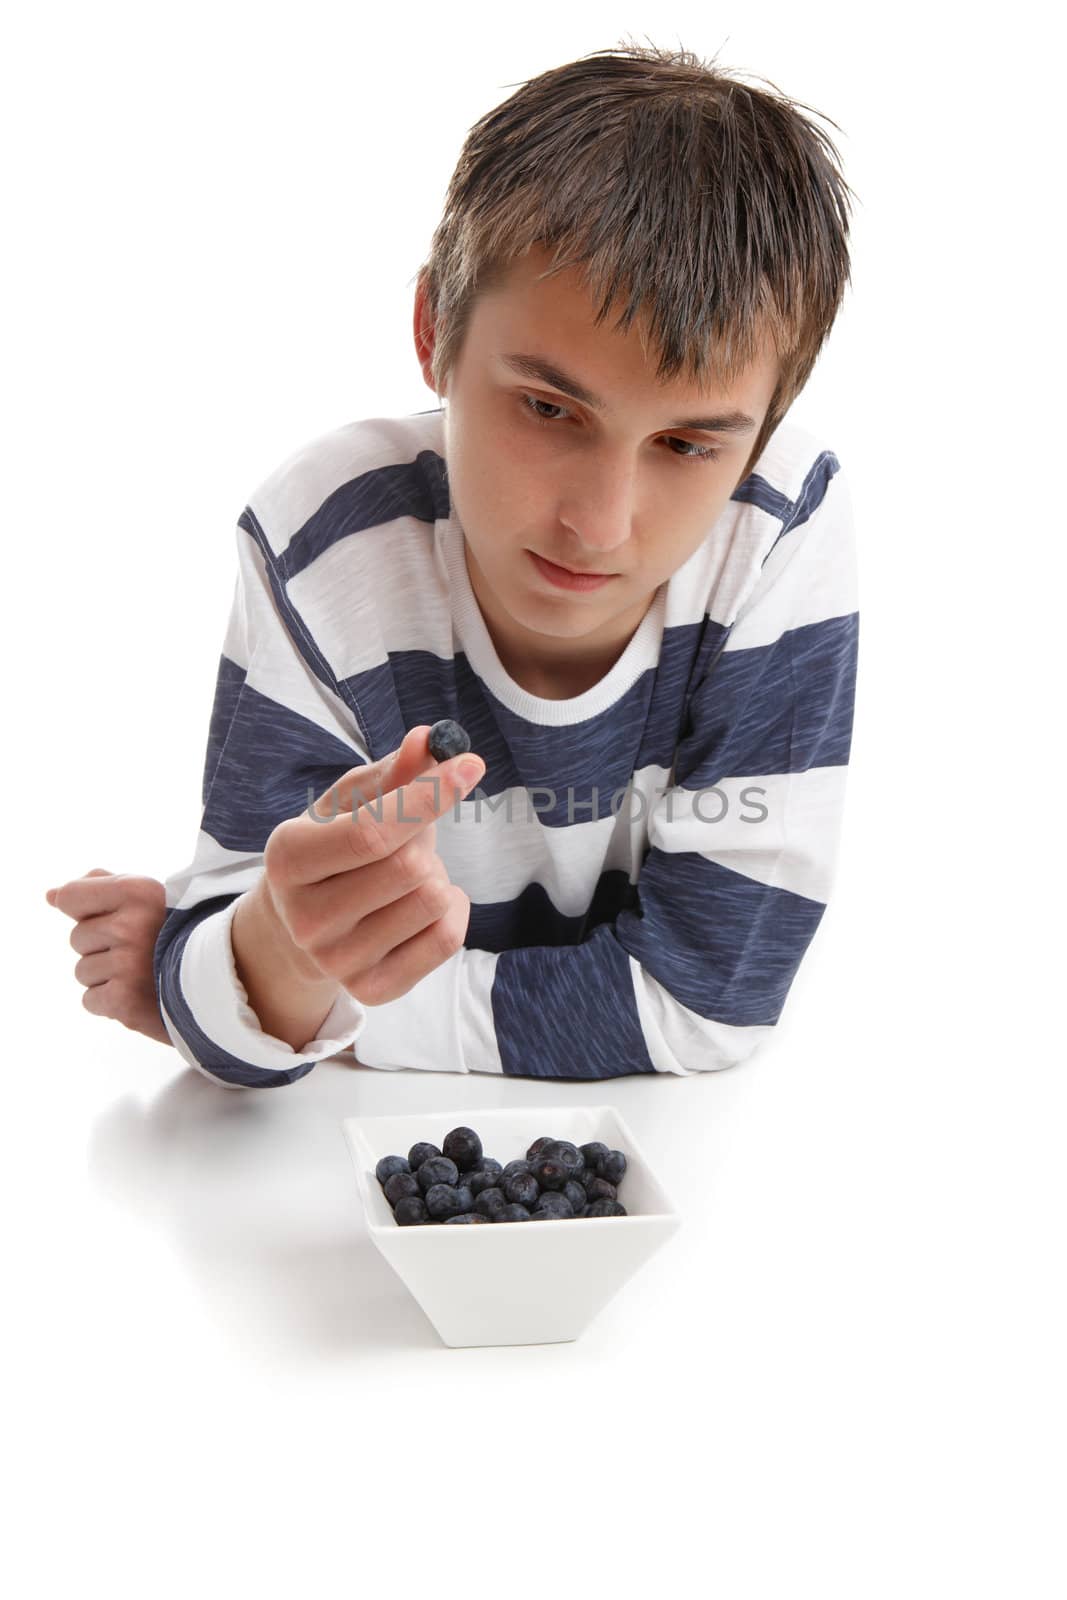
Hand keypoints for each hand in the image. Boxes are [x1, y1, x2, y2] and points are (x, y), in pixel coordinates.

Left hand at [44, 869, 171, 1044]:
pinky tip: (141, 994)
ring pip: (82, 971)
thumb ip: (100, 887)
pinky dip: (111, 1002)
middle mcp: (130, 925)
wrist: (224, 982)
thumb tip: (51, 896)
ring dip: (106, 976)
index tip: (114, 917)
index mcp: (139, 891)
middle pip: (76, 938)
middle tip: (142, 951)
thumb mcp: (149, 897)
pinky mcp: (124, 999)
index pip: (70, 896)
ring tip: (144, 974)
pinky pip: (89, 999)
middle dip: (101, 946)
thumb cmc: (178, 934)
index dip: (85, 909)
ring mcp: (127, 964)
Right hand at [252, 724, 483, 1006]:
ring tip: (404, 875)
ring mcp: (338, 961)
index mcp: (288, 858)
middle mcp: (306, 918)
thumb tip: (428, 741)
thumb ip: (391, 772)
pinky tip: (422, 903)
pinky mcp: (372, 990)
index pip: (371, 832)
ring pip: (432, 900)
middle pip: (410, 868)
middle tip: (408, 837)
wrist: (300, 927)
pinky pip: (446, 938)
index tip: (468, 765)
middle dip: (424, 839)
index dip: (427, 797)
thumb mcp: (348, 803)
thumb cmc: (333, 848)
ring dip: (434, 874)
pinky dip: (451, 909)